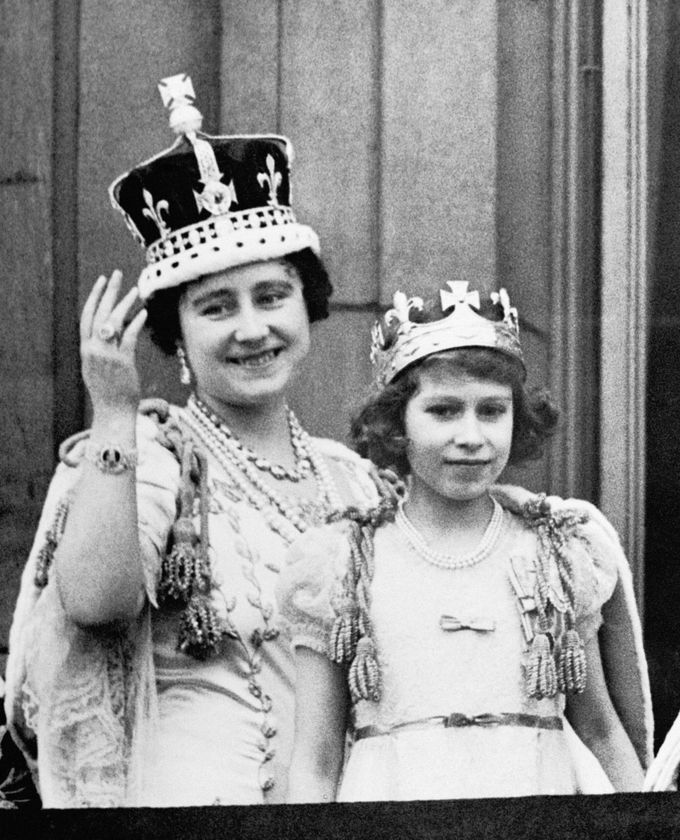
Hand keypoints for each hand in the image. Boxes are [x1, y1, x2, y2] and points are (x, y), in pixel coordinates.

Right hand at [80, 270, 147, 414]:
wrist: (112, 412)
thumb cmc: (108, 390)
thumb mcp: (96, 367)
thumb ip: (99, 348)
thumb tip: (108, 330)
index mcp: (86, 349)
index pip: (87, 316)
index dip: (94, 297)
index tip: (101, 281)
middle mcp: (93, 350)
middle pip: (99, 313)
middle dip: (108, 291)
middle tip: (117, 274)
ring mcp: (107, 356)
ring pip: (113, 322)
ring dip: (124, 304)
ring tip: (135, 291)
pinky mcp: (122, 362)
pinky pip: (129, 337)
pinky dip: (136, 323)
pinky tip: (143, 313)